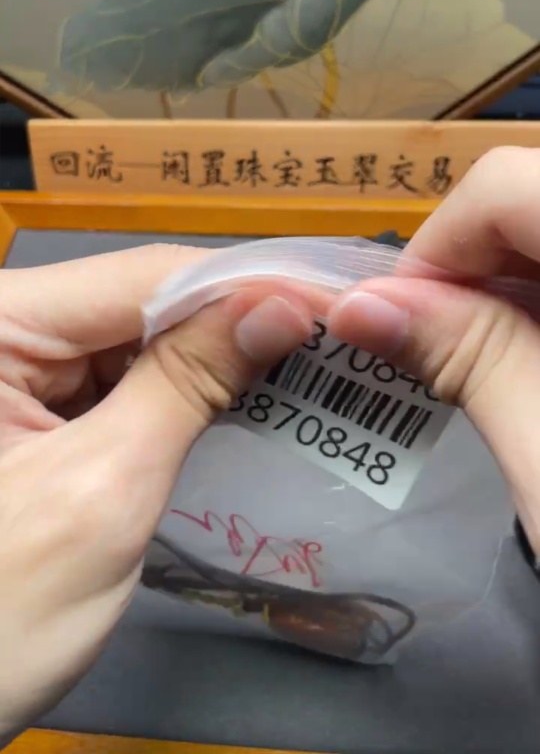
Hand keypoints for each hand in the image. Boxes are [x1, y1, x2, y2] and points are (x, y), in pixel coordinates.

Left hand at [0, 245, 314, 741]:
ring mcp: (12, 365)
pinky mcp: (29, 404)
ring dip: (217, 353)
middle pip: (137, 300)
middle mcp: (4, 325)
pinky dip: (181, 387)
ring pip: (135, 336)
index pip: (140, 275)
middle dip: (236, 319)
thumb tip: (283, 306)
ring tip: (308, 360)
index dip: (246, 285)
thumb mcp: (104, 489)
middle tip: (337, 334)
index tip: (335, 302)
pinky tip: (242, 390)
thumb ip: (189, 383)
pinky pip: (118, 377)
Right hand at [329, 147, 539, 555]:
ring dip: (502, 280)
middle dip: (466, 264)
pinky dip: (536, 296)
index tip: (396, 322)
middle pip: (527, 196)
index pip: (508, 183)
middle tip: (435, 346)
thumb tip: (356, 306)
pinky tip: (528, 353)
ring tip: (478, 359)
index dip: (436, 244)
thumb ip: (468, 360)